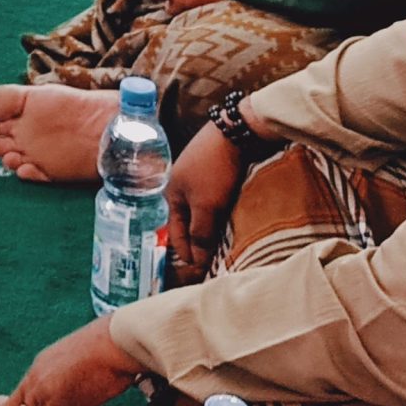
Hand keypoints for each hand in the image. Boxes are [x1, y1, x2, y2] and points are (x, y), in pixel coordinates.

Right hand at [164, 121, 245, 275]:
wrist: (234, 132)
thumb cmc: (214, 169)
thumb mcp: (206, 205)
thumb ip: (200, 233)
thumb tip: (195, 260)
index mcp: (171, 195)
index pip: (175, 233)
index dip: (185, 253)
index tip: (197, 273)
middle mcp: (181, 188)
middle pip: (187, 223)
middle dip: (195, 243)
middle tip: (208, 264)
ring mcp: (197, 179)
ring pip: (200, 212)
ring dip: (208, 229)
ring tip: (220, 247)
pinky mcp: (214, 173)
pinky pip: (212, 202)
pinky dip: (217, 215)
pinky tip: (227, 222)